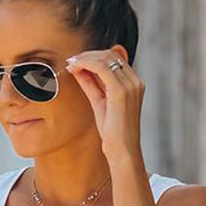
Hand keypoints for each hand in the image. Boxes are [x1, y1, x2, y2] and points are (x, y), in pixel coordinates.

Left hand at [65, 46, 143, 161]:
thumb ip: (92, 85)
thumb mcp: (100, 103)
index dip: (94, 57)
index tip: (77, 62)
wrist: (122, 151)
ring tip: (71, 65)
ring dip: (85, 58)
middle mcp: (135, 81)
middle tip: (71, 61)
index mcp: (133, 84)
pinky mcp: (121, 90)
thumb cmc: (113, 133)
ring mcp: (130, 84)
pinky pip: (101, 67)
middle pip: (110, 54)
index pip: (114, 58)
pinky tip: (75, 69)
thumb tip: (79, 70)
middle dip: (88, 55)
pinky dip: (85, 64)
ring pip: (105, 58)